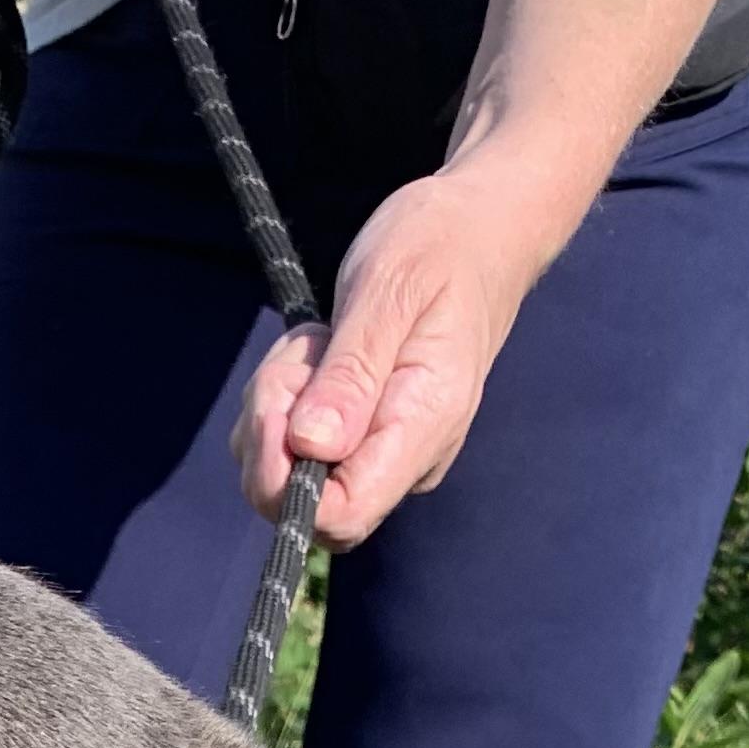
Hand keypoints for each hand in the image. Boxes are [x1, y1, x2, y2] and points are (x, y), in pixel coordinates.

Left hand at [231, 163, 540, 546]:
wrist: (478, 233)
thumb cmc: (439, 247)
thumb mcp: (389, 290)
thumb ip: (352, 373)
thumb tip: (312, 447)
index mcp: (425, 426)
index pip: (343, 515)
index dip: (286, 480)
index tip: (277, 409)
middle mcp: (406, 459)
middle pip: (302, 504)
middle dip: (270, 434)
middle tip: (302, 352)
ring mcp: (381, 456)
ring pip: (283, 475)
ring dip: (273, 407)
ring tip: (319, 342)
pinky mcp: (359, 445)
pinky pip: (288, 450)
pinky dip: (280, 403)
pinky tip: (317, 355)